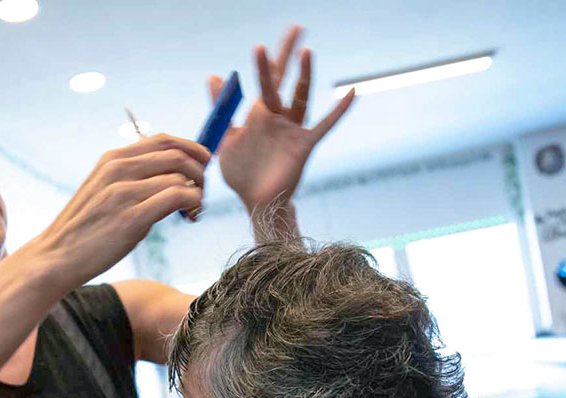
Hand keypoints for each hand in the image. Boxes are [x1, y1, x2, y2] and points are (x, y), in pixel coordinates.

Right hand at [27, 135, 207, 288]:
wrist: (56, 257)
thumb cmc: (85, 230)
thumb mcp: (105, 191)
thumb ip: (134, 179)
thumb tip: (174, 177)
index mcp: (112, 159)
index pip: (163, 140)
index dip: (190, 148)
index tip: (203, 162)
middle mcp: (118, 169)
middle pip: (177, 155)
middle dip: (199, 170)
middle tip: (202, 190)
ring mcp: (124, 192)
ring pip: (180, 176)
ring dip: (198, 191)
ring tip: (195, 209)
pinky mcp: (132, 218)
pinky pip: (177, 197)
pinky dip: (193, 203)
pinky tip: (190, 216)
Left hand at [212, 25, 354, 210]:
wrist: (255, 201)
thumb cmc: (243, 172)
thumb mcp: (226, 137)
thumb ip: (222, 108)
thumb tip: (215, 77)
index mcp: (260, 113)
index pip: (264, 80)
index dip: (263, 61)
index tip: (261, 43)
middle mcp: (278, 117)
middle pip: (283, 80)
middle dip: (286, 55)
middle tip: (295, 28)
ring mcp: (292, 130)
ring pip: (301, 97)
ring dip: (304, 76)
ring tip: (307, 52)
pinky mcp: (303, 146)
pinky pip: (323, 126)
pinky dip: (338, 111)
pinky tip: (351, 93)